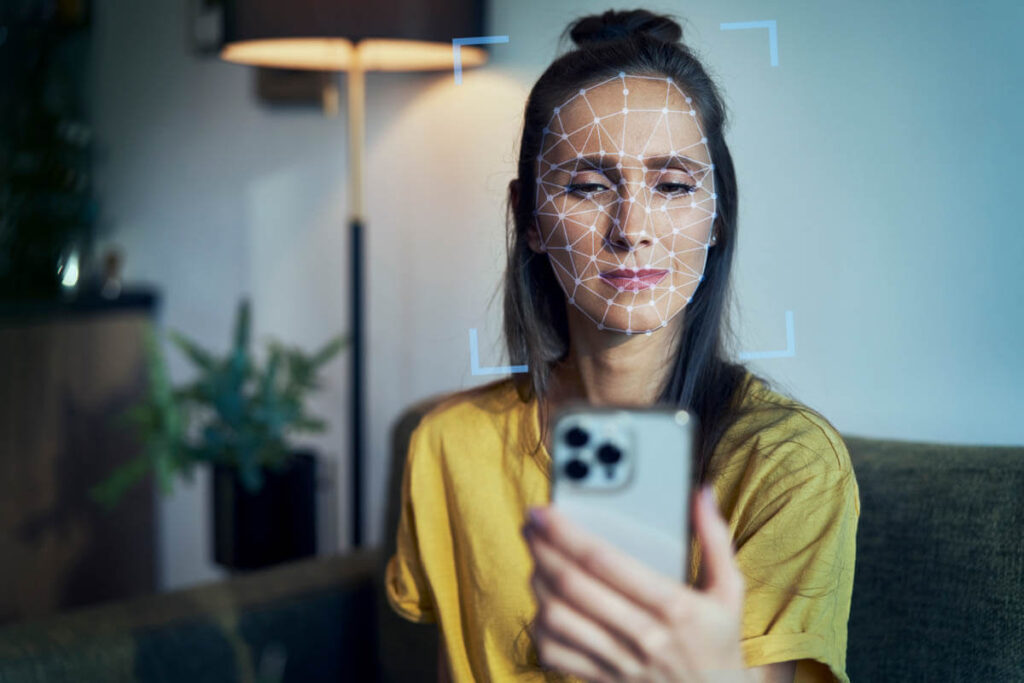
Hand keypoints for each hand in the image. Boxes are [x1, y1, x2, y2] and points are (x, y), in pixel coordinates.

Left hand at [522, 486, 750, 682]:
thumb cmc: (719, 641)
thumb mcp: (730, 591)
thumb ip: (716, 540)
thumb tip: (701, 494)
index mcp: (674, 606)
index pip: (606, 561)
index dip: (567, 532)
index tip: (546, 511)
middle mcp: (643, 634)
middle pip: (573, 585)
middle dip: (543, 549)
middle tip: (531, 525)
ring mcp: (620, 661)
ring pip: (559, 617)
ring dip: (538, 583)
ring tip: (536, 559)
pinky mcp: (604, 679)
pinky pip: (557, 653)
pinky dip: (540, 627)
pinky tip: (542, 603)